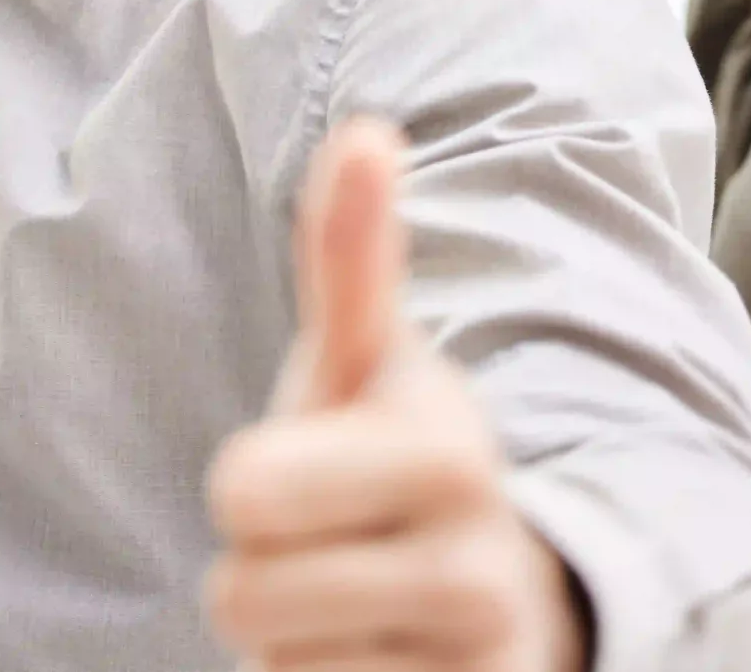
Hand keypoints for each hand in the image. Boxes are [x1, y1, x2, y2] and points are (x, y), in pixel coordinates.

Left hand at [205, 114, 590, 671]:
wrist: (507, 602)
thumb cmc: (394, 465)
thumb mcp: (367, 365)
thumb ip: (352, 258)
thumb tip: (366, 132)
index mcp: (444, 450)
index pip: (243, 492)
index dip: (249, 488)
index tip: (308, 471)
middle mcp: (478, 567)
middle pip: (242, 599)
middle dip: (260, 581)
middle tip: (327, 552)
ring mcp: (479, 662)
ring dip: (293, 656)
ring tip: (357, 618)